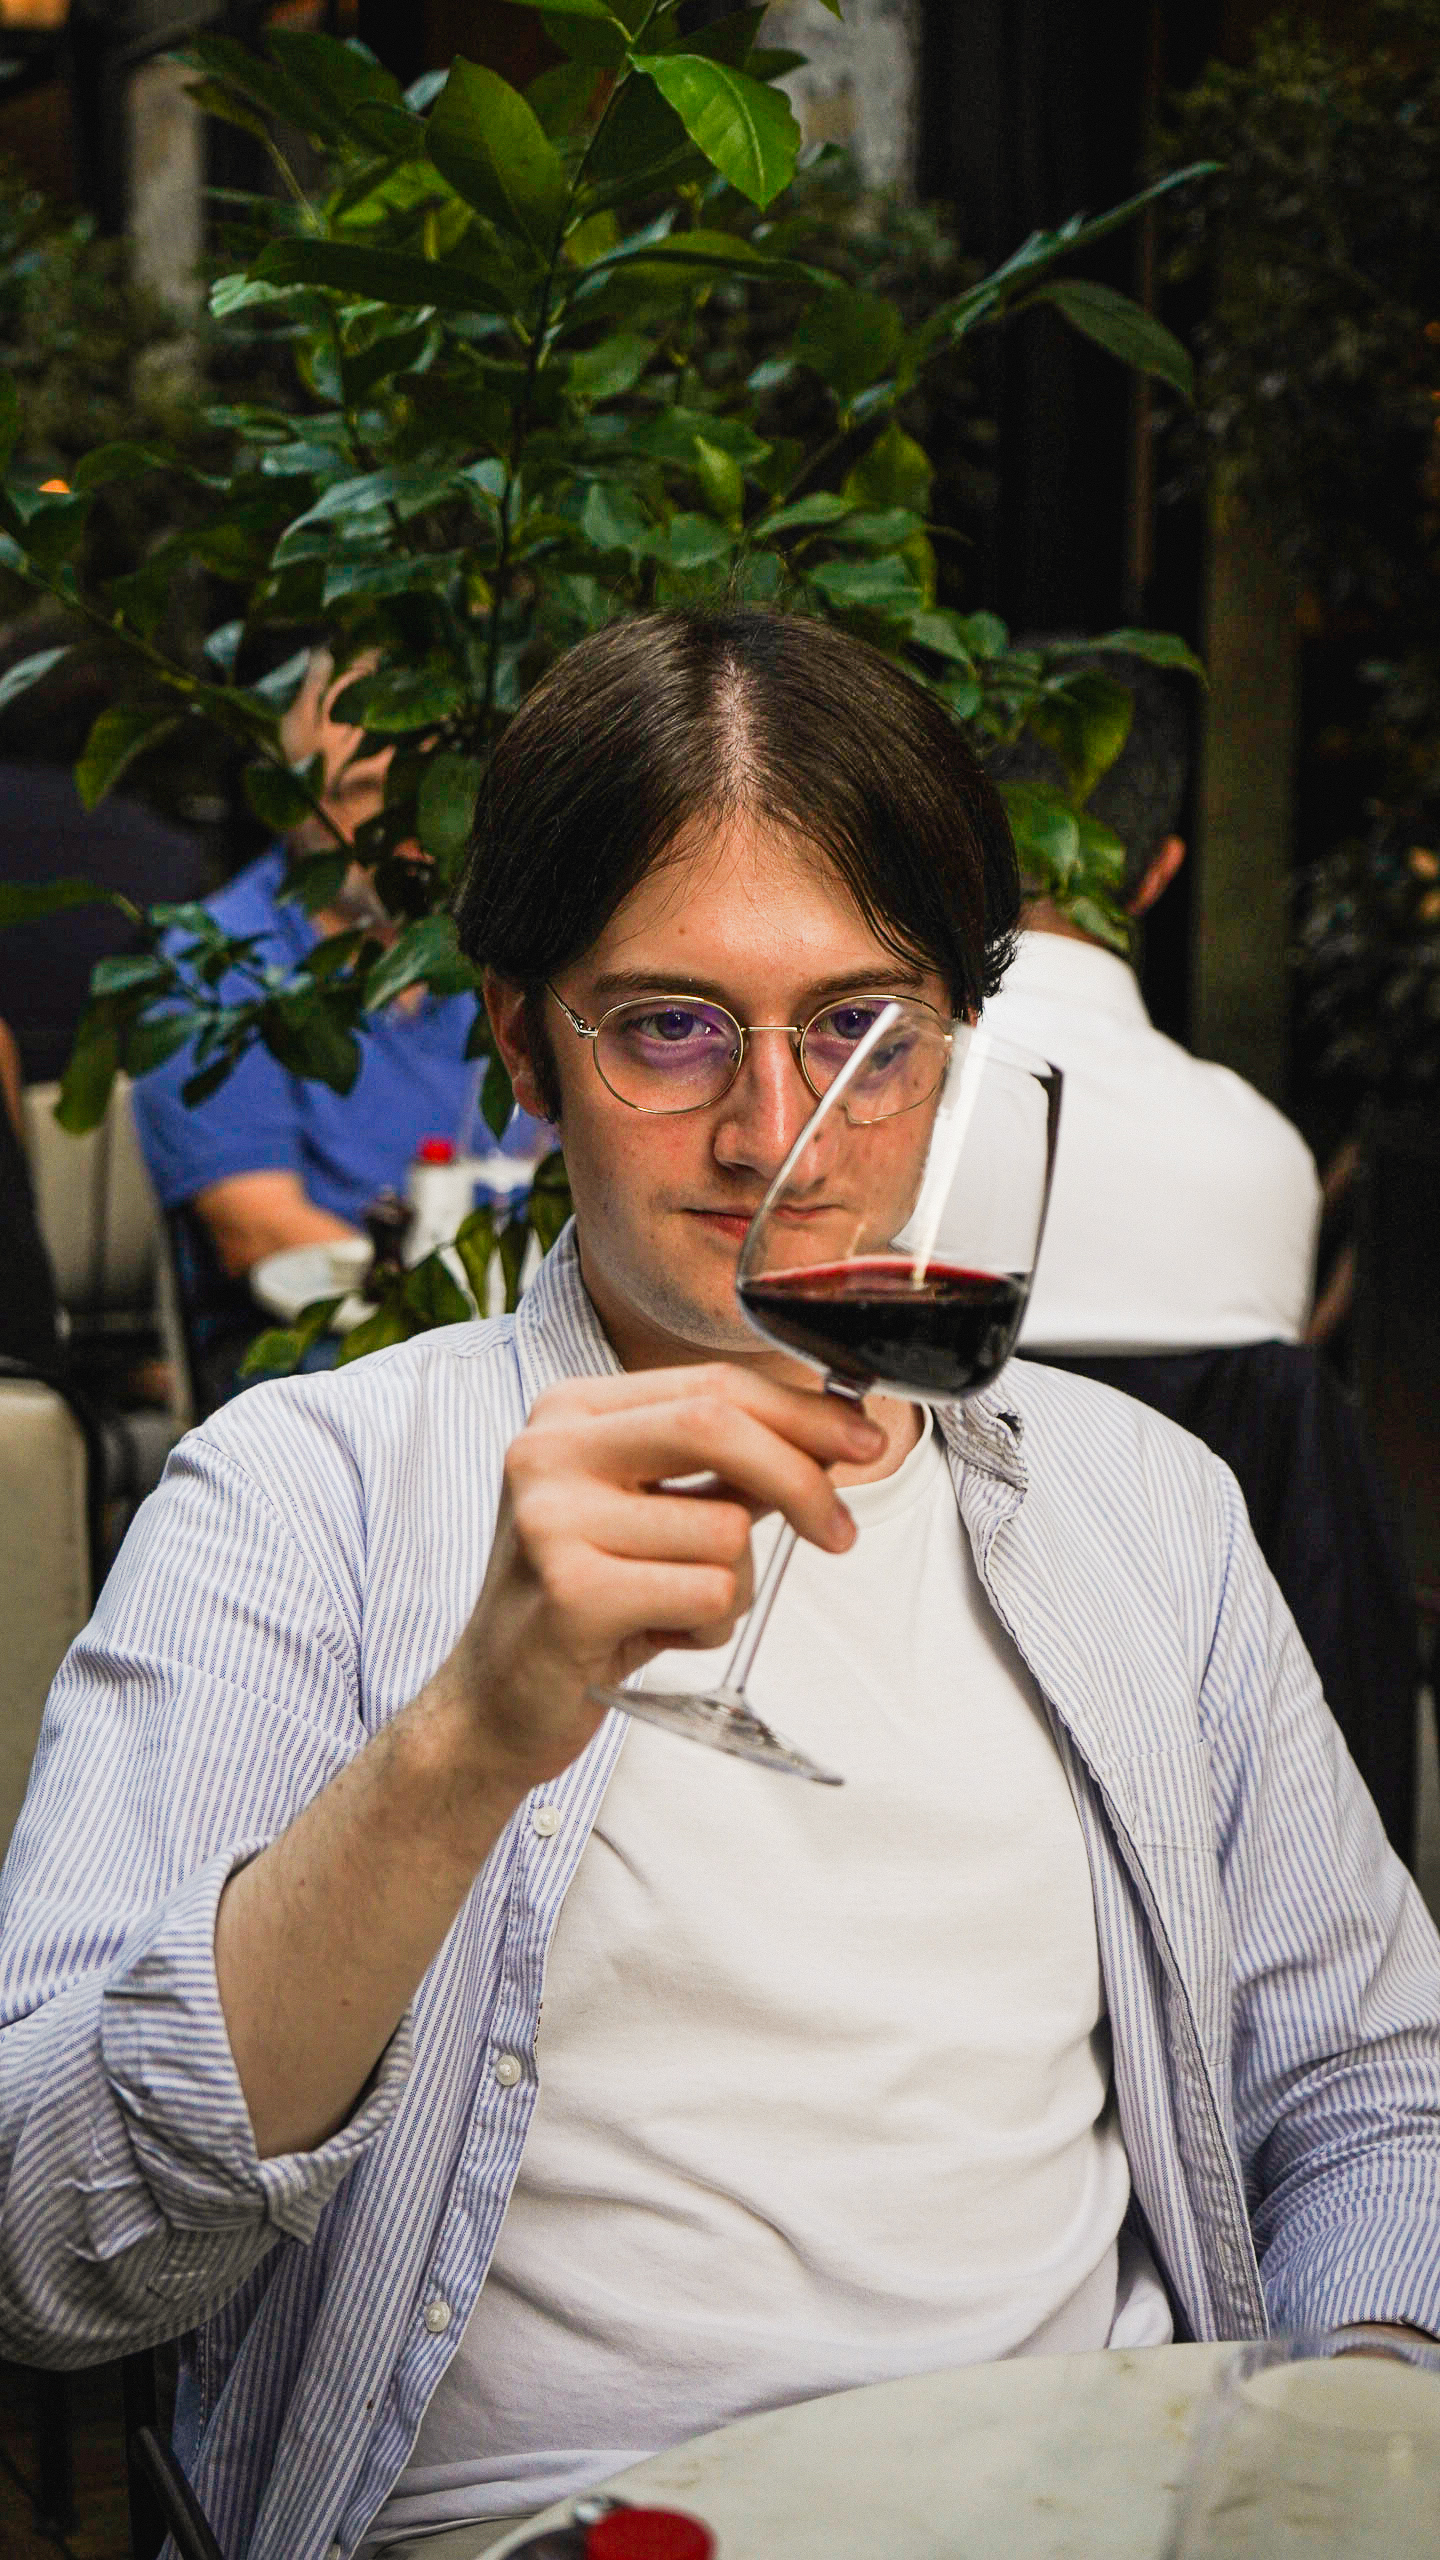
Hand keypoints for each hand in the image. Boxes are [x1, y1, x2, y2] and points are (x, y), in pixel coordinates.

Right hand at [432, 1363, 883, 1792]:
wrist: (495, 1701)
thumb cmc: (586, 1599)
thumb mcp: (649, 1511)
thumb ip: (725, 1467)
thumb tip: (835, 1438)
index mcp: (571, 1412)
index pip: (711, 1384)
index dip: (802, 1412)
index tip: (863, 1442)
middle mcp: (549, 1450)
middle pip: (718, 1426)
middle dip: (802, 1478)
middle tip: (839, 1531)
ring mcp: (551, 1519)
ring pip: (725, 1531)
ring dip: (735, 1585)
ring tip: (676, 1607)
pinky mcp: (570, 1593)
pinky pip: (709, 1594)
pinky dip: (709, 1626)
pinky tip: (658, 1636)